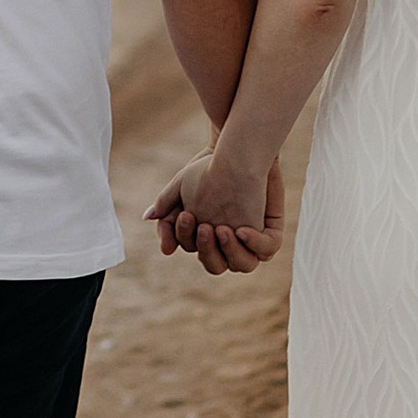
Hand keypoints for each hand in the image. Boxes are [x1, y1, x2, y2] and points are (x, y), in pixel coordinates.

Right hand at [146, 147, 285, 274]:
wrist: (237, 152)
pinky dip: (255, 245)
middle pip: (214, 265)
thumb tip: (149, 217)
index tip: (185, 215)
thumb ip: (166, 203)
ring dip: (229, 251)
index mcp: (204, 238)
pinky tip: (243, 230)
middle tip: (204, 226)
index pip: (192, 248)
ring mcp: (248, 241)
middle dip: (206, 248)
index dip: (185, 237)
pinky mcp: (268, 233)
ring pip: (241, 265)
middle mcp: (226, 244)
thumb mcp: (182, 186)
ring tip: (222, 229)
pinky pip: (266, 251)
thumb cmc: (207, 168)